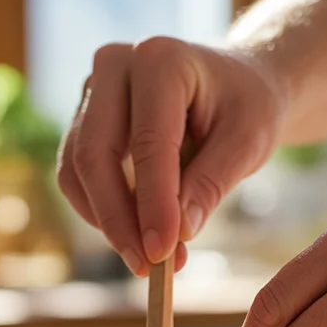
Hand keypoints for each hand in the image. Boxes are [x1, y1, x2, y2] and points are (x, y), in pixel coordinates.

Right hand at [57, 37, 285, 274]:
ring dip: (107, 221)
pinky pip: (78, 175)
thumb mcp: (249, 143)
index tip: (162, 253)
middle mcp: (115, 65)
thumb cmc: (247, 107)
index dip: (152, 203)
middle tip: (147, 267)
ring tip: (148, 260)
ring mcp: (93, 91)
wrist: (238, 83)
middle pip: (95, 154)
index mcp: (161, 59)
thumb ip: (211, 184)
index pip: (148, 143)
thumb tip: (177, 237)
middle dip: (118, 218)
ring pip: (78, 169)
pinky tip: (135, 236)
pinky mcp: (84, 118)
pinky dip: (102, 212)